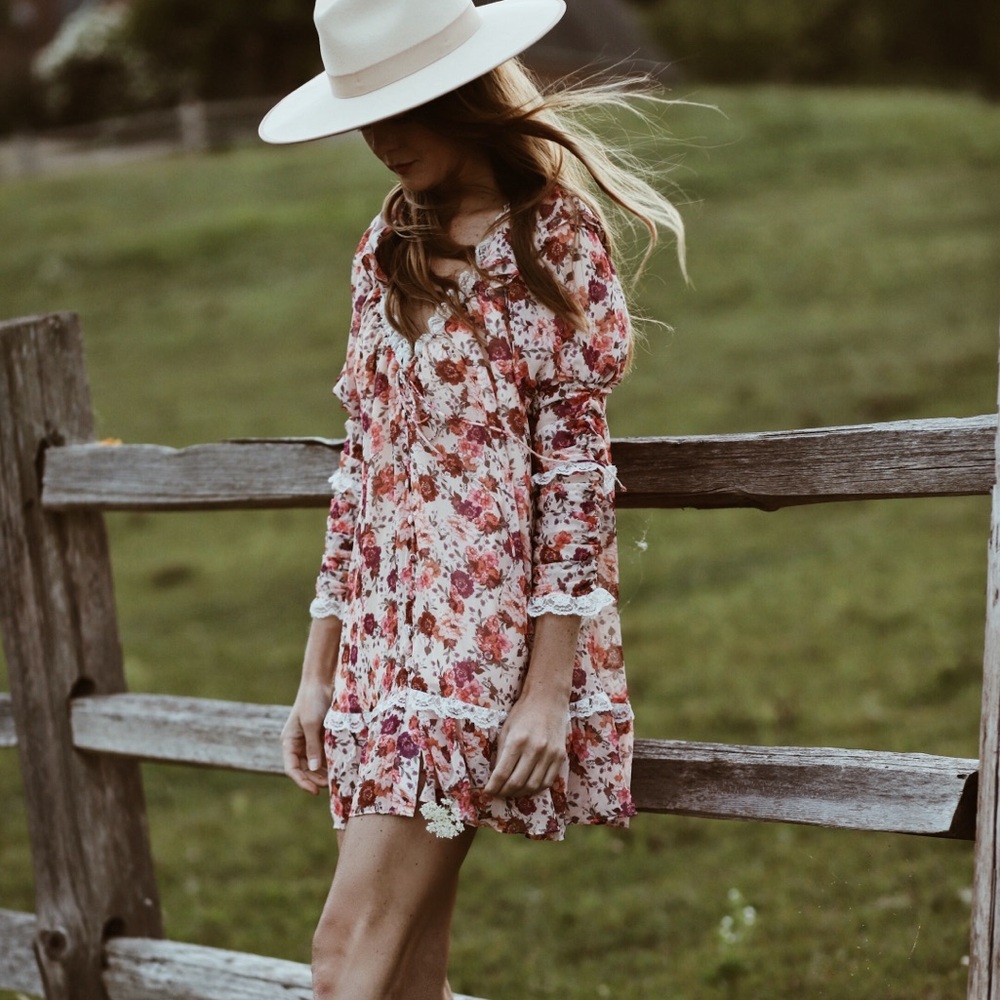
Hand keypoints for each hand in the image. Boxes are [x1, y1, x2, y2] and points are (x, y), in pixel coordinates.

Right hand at [281, 679, 331, 794]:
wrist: (321, 682)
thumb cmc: (312, 701)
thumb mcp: (311, 724)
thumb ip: (312, 747)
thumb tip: (313, 768)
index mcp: (289, 741)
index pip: (291, 768)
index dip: (302, 781)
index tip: (315, 791)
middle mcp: (297, 743)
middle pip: (303, 768)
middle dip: (315, 779)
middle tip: (330, 786)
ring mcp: (309, 740)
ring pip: (314, 763)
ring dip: (323, 772)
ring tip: (335, 780)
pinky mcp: (320, 735)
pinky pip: (324, 753)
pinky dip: (330, 761)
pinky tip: (339, 767)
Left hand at [484, 693, 568, 798]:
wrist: (548, 699)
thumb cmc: (523, 713)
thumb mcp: (506, 730)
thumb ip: (502, 754)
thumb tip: (496, 777)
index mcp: (517, 741)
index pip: (502, 773)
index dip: (493, 787)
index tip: (487, 792)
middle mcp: (534, 749)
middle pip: (517, 783)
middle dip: (504, 792)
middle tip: (498, 793)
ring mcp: (549, 754)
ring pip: (533, 786)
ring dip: (520, 794)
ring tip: (512, 792)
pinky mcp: (560, 756)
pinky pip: (548, 782)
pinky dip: (536, 789)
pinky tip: (528, 787)